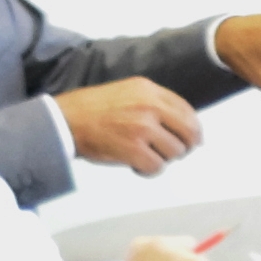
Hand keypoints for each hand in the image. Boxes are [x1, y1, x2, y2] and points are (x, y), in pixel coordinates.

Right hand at [55, 77, 201, 172]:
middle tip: (174, 152)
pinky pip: (157, 167)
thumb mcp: (127, 91)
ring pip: (174, 152)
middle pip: (189, 133)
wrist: (67, 120)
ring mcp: (142, 128)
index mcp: (149, 90)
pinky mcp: (133, 150)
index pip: (187, 110)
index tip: (191, 138)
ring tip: (145, 156)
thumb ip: (153, 102)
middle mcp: (149, 106)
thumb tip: (182, 122)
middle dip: (185, 146)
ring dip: (163, 159)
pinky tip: (136, 165)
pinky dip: (148, 171)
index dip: (193, 128)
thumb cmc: (93, 109)